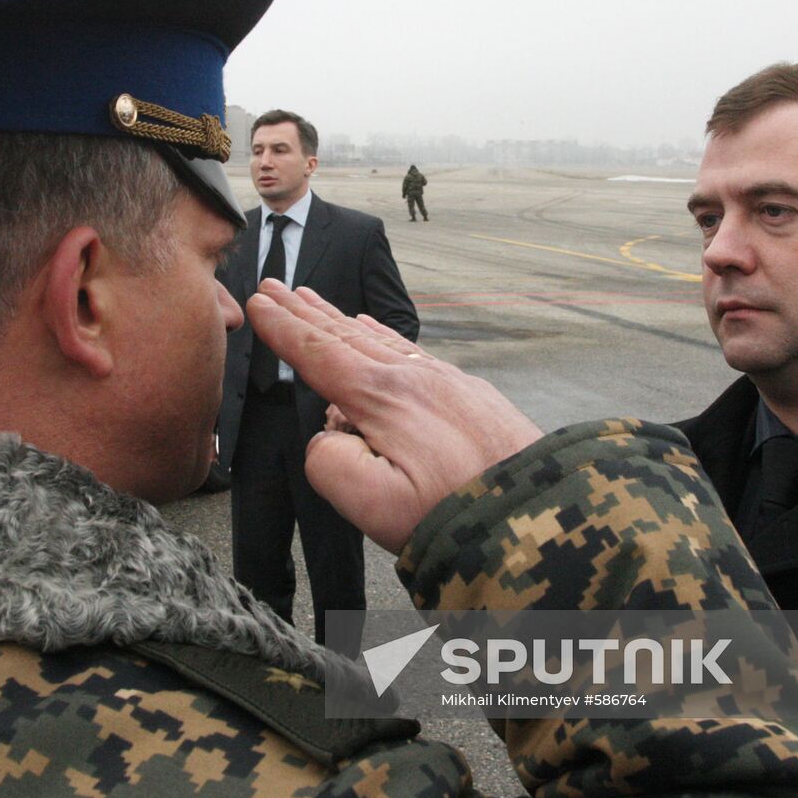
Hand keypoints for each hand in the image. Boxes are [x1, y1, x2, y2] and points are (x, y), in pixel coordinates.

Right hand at [246, 280, 542, 552]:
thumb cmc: (455, 514)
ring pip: (377, 337)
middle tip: (273, 284)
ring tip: (311, 299)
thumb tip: (329, 436)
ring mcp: (444, 380)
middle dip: (303, 309)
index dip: (283, 330)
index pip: (318, 354)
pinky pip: (409, 349)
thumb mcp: (373, 503)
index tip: (257, 304)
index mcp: (381, 398)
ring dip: (337, 316)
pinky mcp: (469, 393)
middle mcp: (412, 376)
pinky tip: (373, 329)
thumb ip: (330, 463)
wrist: (540, 511)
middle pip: (343, 334)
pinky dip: (379, 332)